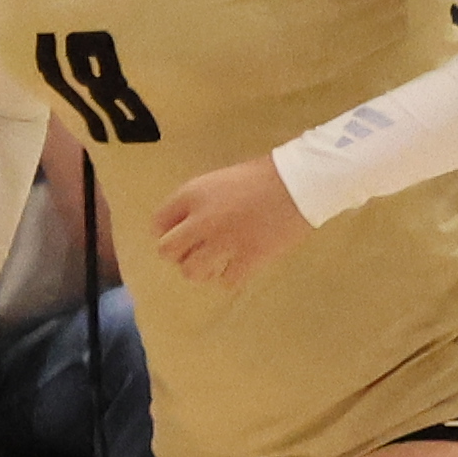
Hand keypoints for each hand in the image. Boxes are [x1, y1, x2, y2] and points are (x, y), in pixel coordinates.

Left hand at [153, 151, 315, 293]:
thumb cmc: (264, 175)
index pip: (157, 223)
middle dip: (178, 254)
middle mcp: (201, 220)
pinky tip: (237, 269)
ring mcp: (224, 241)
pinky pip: (227, 281)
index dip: (166, 232)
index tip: (178, 236)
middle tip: (194, 253)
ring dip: (201, 270)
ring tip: (214, 265)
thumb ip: (199, 202)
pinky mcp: (250, 257)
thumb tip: (187, 224)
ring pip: (192, 271)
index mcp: (192, 195)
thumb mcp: (219, 180)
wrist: (299, 182)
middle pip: (167, 251)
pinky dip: (230, 278)